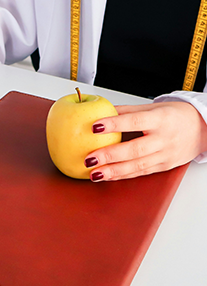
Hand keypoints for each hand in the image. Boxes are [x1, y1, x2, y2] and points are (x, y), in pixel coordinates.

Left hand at [84, 101, 206, 180]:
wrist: (202, 128)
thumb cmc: (174, 116)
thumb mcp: (152, 108)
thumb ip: (126, 111)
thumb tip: (100, 110)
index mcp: (160, 119)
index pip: (135, 121)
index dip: (114, 124)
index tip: (94, 126)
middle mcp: (163, 139)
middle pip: (134, 149)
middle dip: (109, 156)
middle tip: (89, 159)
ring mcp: (165, 155)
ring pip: (137, 166)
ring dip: (113, 172)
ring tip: (94, 173)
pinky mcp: (164, 167)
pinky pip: (141, 172)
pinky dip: (123, 176)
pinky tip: (107, 176)